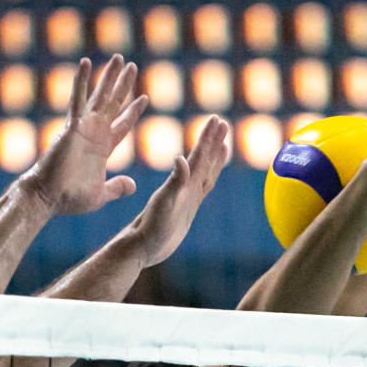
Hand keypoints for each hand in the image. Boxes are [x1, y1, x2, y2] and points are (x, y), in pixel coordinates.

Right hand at [23, 55, 148, 215]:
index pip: (123, 124)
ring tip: (118, 58)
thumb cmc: (71, 198)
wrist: (50, 197)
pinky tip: (86, 62)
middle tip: (132, 66)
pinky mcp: (72, 126)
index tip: (145, 98)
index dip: (133, 111)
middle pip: (113, 104)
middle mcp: (94, 133)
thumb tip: (133, 186)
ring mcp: (83, 127)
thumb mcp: (103, 194)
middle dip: (123, 86)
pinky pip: (78, 98)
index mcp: (103, 148)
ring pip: (100, 96)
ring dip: (109, 77)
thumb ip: (118, 187)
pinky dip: (82, 80)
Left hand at [129, 116, 229, 266]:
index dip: (208, 138)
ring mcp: (187, 196)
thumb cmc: (151, 227)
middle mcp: (185, 186)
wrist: (143, 246)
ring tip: (223, 144)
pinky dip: (209, 177)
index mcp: (182, 182)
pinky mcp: (187, 207)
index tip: (216, 119)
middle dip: (213, 141)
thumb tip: (181, 158)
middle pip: (203, 159)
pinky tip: (209, 174)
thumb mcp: (164, 203)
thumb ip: (175, 182)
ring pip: (205, 171)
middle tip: (222, 123)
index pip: (198, 154)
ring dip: (213, 157)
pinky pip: (203, 187)